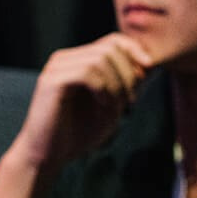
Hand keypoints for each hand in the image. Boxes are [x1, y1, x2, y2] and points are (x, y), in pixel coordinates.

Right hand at [8, 33, 154, 174]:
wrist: (47, 157)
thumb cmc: (77, 135)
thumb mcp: (111, 107)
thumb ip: (126, 84)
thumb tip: (147, 63)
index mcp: (77, 61)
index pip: (112, 40)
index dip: (134, 50)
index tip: (149, 71)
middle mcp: (64, 59)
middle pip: (109, 48)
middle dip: (128, 73)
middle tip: (131, 101)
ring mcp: (56, 68)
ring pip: (100, 58)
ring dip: (117, 85)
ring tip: (116, 108)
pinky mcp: (51, 81)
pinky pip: (87, 73)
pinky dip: (103, 89)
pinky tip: (104, 106)